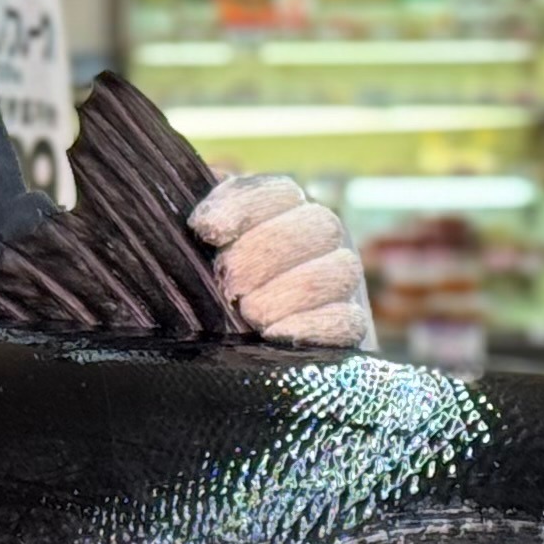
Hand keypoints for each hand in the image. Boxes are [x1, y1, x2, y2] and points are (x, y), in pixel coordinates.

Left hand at [187, 173, 374, 349]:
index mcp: (285, 211)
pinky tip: (276, 335)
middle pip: (319, 225)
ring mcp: (343, 283)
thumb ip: (200, 222)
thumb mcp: (197, 249)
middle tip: (229, 282)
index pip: (279, 191)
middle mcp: (321, 240)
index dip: (245, 205)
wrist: (244, 353)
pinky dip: (313, 326)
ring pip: (341, 270)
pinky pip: (349, 321)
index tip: (205, 230)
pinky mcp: (350, 328)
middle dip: (267, 252)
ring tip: (250, 312)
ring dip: (290, 291)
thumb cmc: (209, 290)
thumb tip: (194, 216)